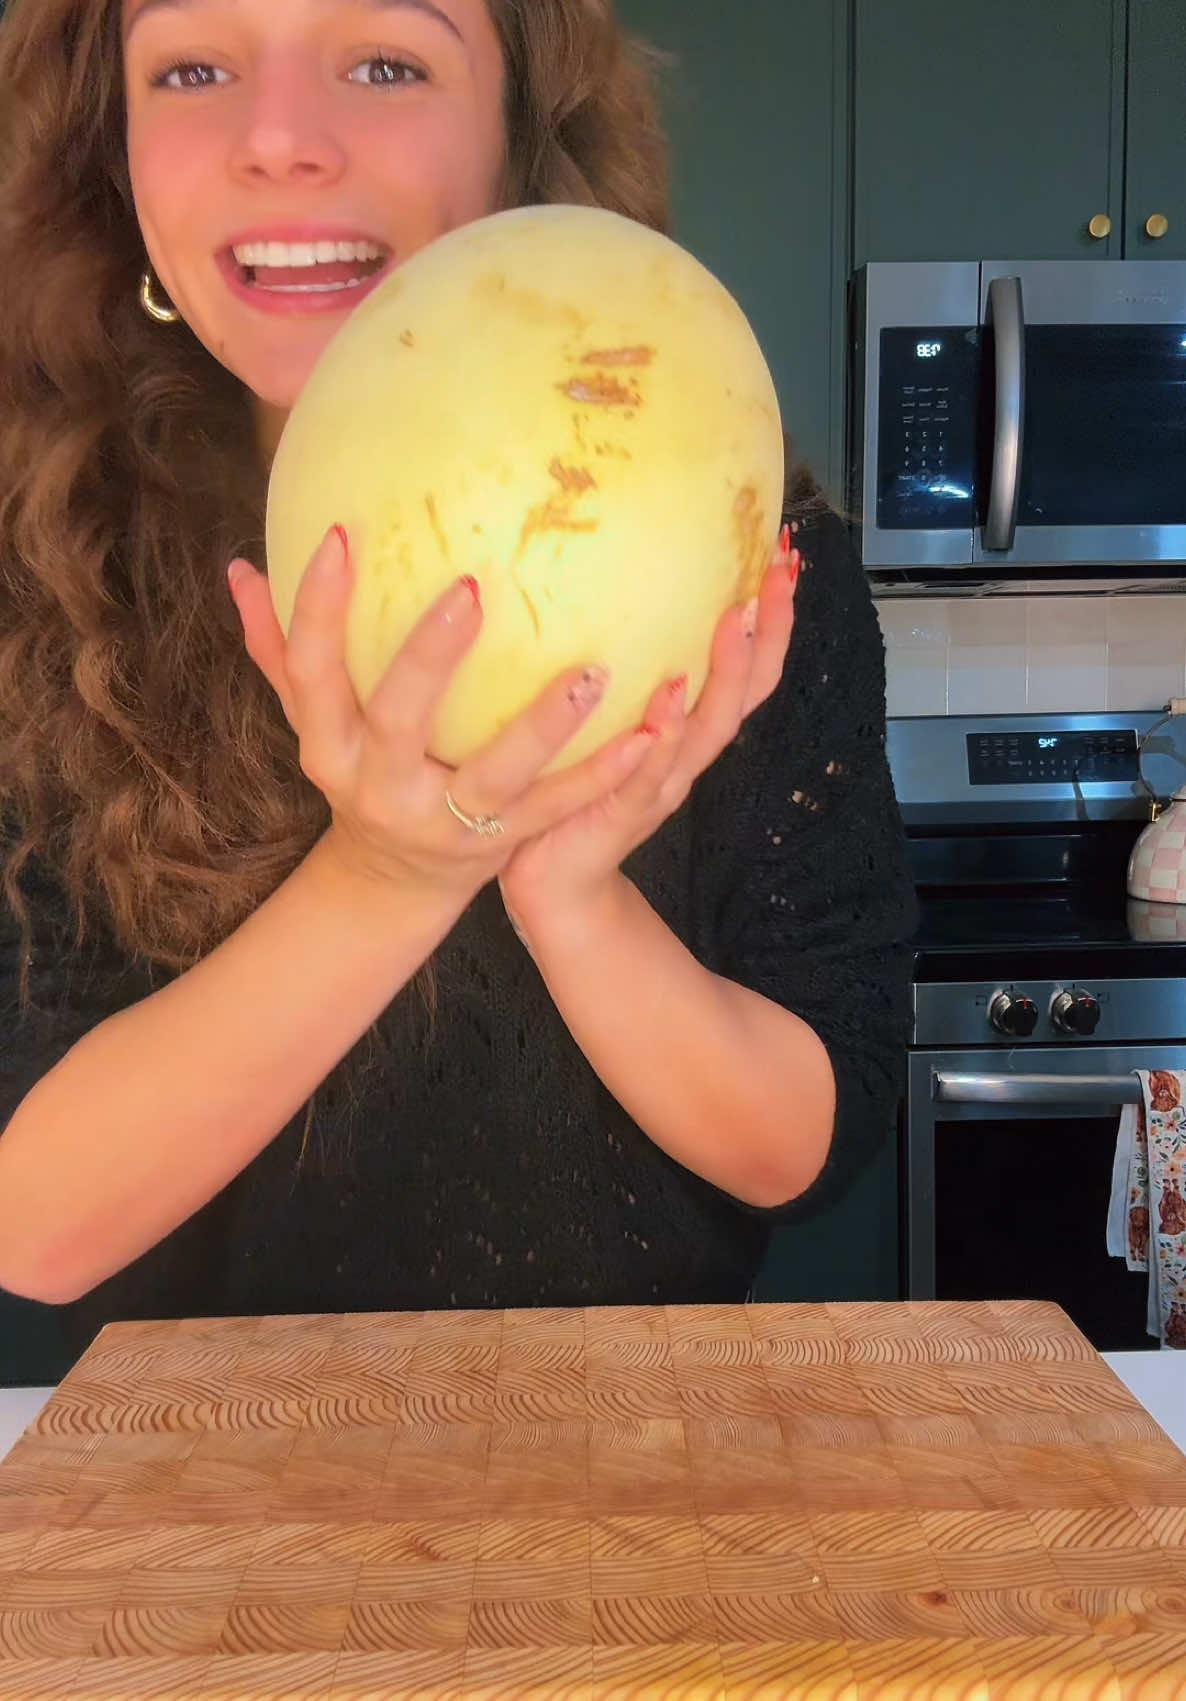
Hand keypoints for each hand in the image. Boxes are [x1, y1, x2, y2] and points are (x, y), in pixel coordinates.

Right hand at [227, 524, 656, 903]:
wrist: (393, 881)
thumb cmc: (358, 771)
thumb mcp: (314, 720)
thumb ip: (281, 649)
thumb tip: (242, 567)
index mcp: (330, 747)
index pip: (311, 672)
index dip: (318, 609)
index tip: (342, 535)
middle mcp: (381, 786)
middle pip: (398, 720)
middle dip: (429, 657)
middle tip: (472, 587)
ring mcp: (446, 821)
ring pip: (497, 775)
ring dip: (545, 724)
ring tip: (593, 670)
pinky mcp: (504, 843)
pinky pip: (558, 808)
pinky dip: (604, 775)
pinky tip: (650, 733)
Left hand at [499, 530, 800, 934]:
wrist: (551, 884)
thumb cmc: (570, 792)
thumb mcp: (599, 721)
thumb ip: (610, 668)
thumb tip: (594, 581)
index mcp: (685, 735)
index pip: (744, 671)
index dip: (772, 619)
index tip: (783, 556)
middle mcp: (684, 759)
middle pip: (745, 692)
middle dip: (768, 631)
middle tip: (779, 572)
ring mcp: (657, 787)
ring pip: (709, 729)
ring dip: (726, 672)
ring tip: (738, 618)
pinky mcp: (620, 815)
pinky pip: (647, 774)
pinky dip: (664, 737)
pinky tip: (668, 701)